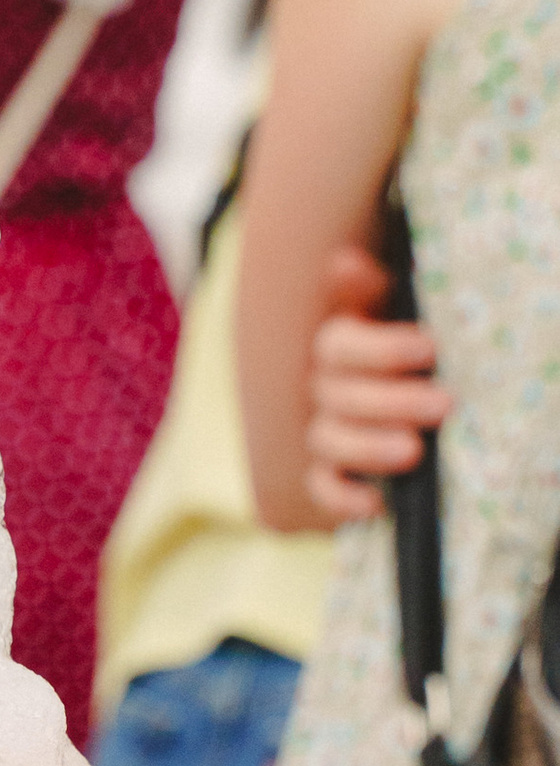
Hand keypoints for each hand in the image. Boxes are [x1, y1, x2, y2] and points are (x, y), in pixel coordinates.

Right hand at [303, 240, 451, 521]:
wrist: (404, 402)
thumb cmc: (408, 346)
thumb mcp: (393, 310)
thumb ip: (371, 292)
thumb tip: (343, 262)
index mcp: (337, 345)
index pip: (338, 345)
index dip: (381, 349)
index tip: (429, 349)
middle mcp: (320, 388)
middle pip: (338, 395)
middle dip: (393, 401)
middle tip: (444, 405)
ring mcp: (321, 432)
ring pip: (327, 440)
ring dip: (369, 447)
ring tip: (415, 453)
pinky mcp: (327, 475)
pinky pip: (322, 489)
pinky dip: (344, 499)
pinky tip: (377, 503)